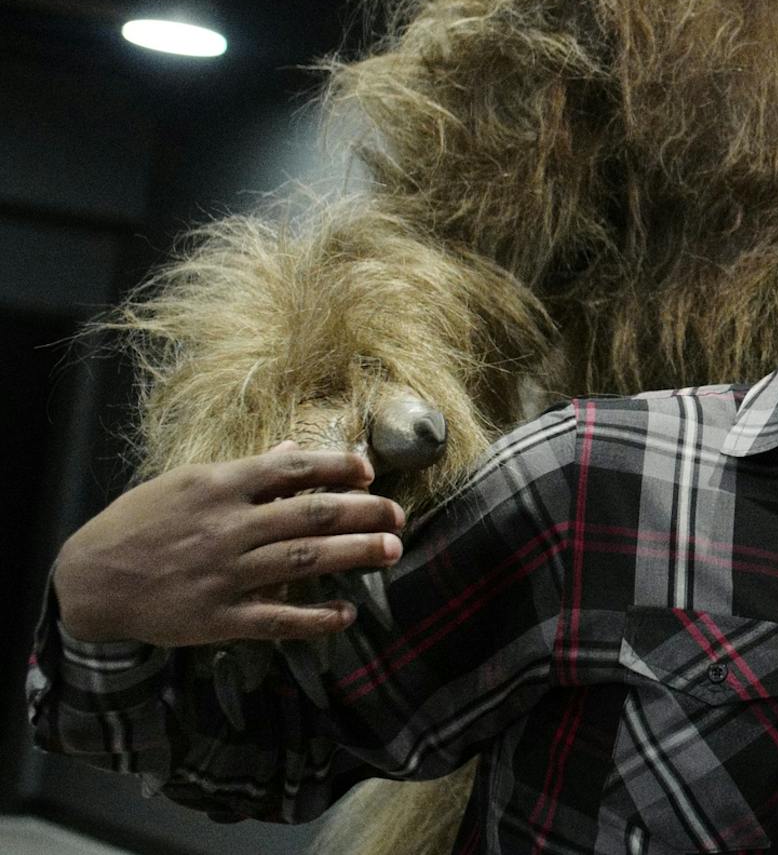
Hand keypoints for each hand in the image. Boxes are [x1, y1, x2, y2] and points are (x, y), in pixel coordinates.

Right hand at [53, 441, 404, 646]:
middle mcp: (227, 528)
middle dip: (364, 512)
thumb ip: (243, 471)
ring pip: (304, 560)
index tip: (369, 470)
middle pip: (312, 514)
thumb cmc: (140, 524)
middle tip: (398, 516)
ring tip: (391, 550)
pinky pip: (277, 619)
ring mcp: (224, 574)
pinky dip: (315, 618)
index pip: (293, 469)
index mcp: (218, 487)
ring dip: (355, 554)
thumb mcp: (184, 483)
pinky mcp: (217, 618)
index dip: (338, 467)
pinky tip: (345, 615)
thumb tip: (291, 449)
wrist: (88, 581)